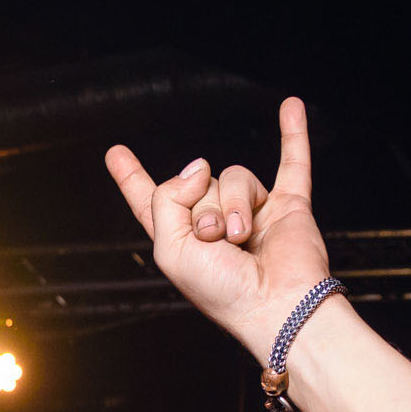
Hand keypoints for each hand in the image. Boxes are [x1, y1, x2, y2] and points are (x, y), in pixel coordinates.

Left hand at [105, 98, 332, 357]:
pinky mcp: (287, 207)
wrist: (274, 304)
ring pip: (234, 176)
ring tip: (242, 237)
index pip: (151, 200)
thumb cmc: (223, 292)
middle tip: (213, 240)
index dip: (132, 178)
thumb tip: (199, 167)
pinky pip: (292, 164)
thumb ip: (166, 199)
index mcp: (180, 238)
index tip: (116, 154)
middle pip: (197, 182)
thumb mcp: (169, 249)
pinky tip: (290, 107)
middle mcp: (214, 223)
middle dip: (203, 208)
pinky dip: (294, 135)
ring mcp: (251, 212)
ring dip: (234, 204)